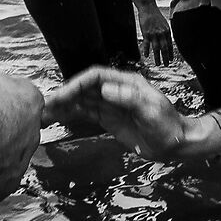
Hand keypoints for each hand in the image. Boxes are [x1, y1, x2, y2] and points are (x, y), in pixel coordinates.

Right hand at [46, 67, 203, 162]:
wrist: (176, 143)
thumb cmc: (167, 125)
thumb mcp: (151, 110)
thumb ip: (129, 99)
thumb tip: (104, 89)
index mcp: (126, 83)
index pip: (95, 76)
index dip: (77, 84)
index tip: (62, 96)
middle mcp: (116, 91)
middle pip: (85, 87)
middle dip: (65, 94)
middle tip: (45, 106)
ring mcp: (111, 105)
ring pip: (82, 101)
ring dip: (64, 105)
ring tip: (45, 113)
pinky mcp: (109, 119)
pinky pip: (87, 113)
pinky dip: (72, 114)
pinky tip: (58, 118)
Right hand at [133, 1, 174, 67]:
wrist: (148, 8)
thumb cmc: (156, 16)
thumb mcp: (164, 23)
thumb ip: (165, 32)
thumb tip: (167, 40)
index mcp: (167, 31)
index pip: (170, 45)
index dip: (171, 53)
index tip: (171, 60)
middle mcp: (162, 34)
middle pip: (165, 48)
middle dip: (166, 58)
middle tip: (166, 65)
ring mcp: (154, 34)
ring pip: (157, 48)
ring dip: (157, 57)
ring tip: (158, 64)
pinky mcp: (146, 33)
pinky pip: (147, 44)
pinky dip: (146, 50)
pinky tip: (146, 56)